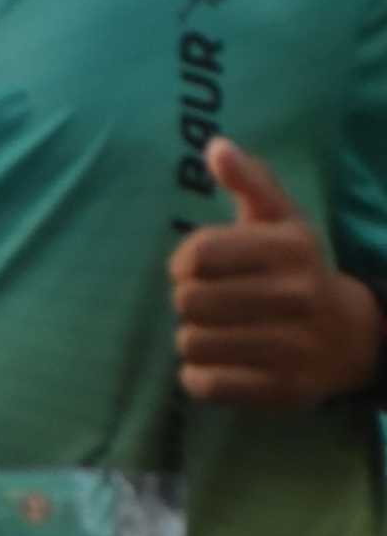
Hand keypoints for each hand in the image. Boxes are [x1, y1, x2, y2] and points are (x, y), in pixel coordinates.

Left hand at [171, 140, 380, 407]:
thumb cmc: (297, 270)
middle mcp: (297, 295)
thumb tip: (215, 146)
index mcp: (292, 248)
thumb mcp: (281, 220)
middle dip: (188, 302)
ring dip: (193, 340)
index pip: (198, 255)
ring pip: (192, 343)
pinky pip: (205, 385)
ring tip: (216, 333)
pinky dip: (199, 377)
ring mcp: (292, 346)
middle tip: (208, 304)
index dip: (183, 263)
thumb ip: (249, 181)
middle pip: (189, 301)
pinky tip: (218, 363)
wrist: (353, 337)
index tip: (194, 269)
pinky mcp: (281, 389)